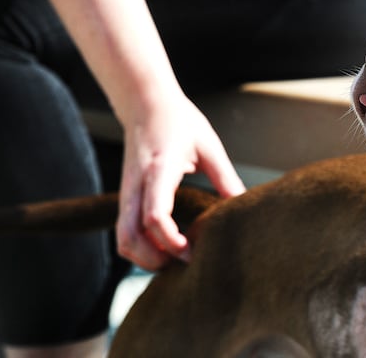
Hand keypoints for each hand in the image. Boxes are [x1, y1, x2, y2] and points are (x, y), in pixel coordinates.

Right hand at [116, 93, 244, 270]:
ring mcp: (126, 192)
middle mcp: (136, 185)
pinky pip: (124, 231)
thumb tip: (243, 207)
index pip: (154, 215)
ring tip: (175, 259)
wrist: (144, 103)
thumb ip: (225, 178)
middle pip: (129, 237)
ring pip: (122, 239)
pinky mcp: (126, 196)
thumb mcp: (209, 146)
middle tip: (185, 263)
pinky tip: (165, 247)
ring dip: (144, 257)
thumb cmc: (179, 122)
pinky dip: (140, 247)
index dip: (170, 241)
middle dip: (154, 259)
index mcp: (159, 170)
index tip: (191, 251)